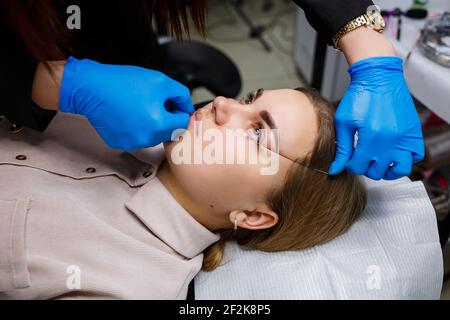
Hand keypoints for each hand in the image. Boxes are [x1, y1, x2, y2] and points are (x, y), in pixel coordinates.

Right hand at [59, 56, 193, 150]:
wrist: (91, 88)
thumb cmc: (124, 82)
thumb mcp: (160, 81)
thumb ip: (180, 95)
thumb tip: (188, 108)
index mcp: (159, 124)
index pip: (183, 124)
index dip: (179, 111)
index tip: (171, 103)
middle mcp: (147, 139)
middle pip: (168, 132)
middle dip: (166, 118)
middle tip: (154, 102)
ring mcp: (132, 143)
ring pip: (153, 136)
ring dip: (152, 124)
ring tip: (139, 107)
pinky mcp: (120, 144)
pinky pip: (137, 138)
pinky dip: (136, 128)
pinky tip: (128, 115)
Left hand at [328, 56, 424, 179]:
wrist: (379, 77)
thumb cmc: (359, 97)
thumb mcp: (344, 122)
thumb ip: (341, 148)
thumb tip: (334, 169)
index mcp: (370, 138)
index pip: (358, 167)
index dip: (350, 165)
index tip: (349, 159)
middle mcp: (390, 141)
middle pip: (377, 171)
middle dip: (366, 167)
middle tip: (362, 157)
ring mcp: (404, 138)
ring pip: (399, 169)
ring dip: (387, 170)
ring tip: (378, 162)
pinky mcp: (414, 133)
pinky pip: (415, 156)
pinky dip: (405, 159)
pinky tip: (393, 153)